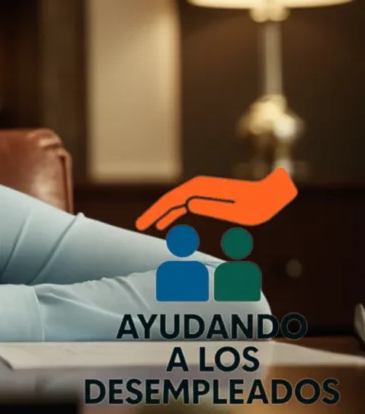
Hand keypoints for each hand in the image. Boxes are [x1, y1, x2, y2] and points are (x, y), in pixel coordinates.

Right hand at [136, 167, 297, 230]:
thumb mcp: (241, 208)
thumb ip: (216, 206)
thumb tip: (186, 203)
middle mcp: (201, 187)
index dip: (158, 211)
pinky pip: (184, 203)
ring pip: (175, 202)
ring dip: (161, 213)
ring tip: (148, 226)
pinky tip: (166, 222)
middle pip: (170, 200)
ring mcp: (204, 191)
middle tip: (140, 226)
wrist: (274, 194)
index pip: (174, 200)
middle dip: (154, 213)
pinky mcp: (208, 196)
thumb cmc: (262, 204)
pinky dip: (172, 212)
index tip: (145, 225)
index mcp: (205, 190)